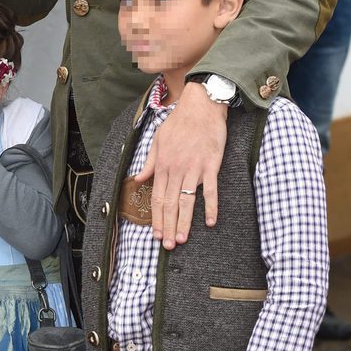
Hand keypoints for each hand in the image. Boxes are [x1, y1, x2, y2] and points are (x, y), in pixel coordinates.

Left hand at [135, 82, 226, 249]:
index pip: (157, 198)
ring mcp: (194, 168)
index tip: (156, 234)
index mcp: (162, 165)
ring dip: (184, 223)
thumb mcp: (157, 140)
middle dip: (167, 227)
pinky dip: (210, 207)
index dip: (156, 218)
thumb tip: (139, 179)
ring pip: (186, 201)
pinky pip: (210, 190)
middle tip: (167, 245)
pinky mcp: (211, 165)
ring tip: (181, 239)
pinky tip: (210, 222)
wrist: (202, 105)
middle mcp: (176, 169)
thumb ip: (149, 162)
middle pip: (169, 204)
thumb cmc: (179, 122)